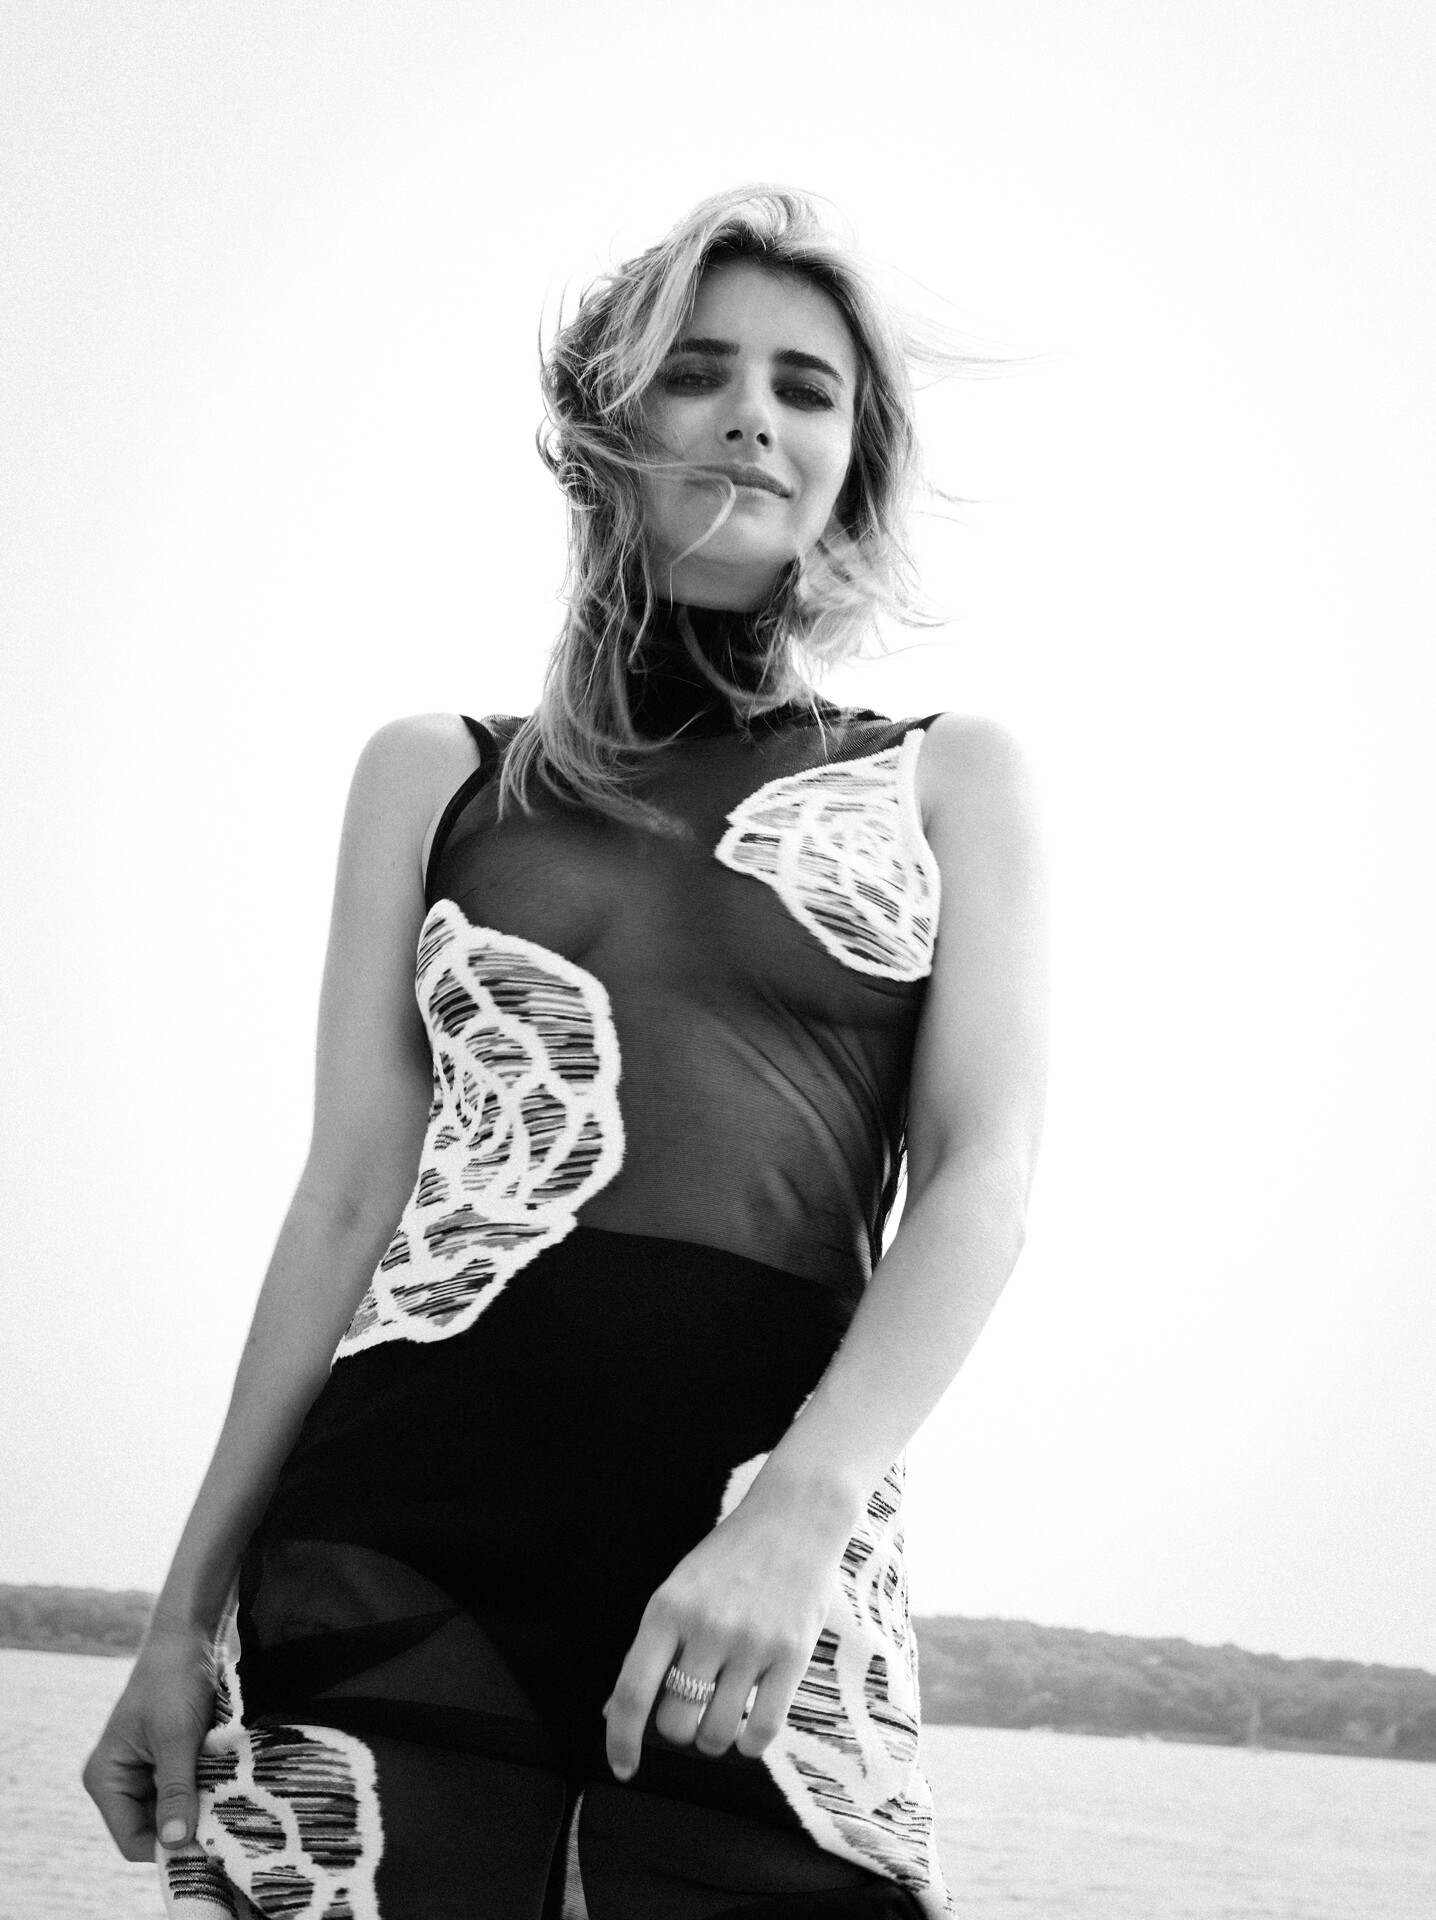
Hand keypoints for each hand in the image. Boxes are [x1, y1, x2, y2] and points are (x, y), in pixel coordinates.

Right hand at [82, 1620, 216, 1860]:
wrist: (187, 1636)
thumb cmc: (174, 1680)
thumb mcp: (176, 1737)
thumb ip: (175, 1790)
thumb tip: (175, 1843)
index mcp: (106, 1778)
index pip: (132, 1840)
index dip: (167, 1846)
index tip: (209, 1839)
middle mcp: (118, 1780)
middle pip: (154, 1828)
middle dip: (187, 1823)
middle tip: (224, 1812)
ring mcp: (142, 1771)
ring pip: (173, 1810)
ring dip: (199, 1802)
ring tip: (225, 1787)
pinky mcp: (164, 1760)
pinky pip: (184, 1789)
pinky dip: (203, 1786)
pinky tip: (223, 1774)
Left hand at [603, 1482, 851, 1780]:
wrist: (794, 1517)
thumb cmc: (729, 1558)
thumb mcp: (677, 1590)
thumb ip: (650, 1650)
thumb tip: (614, 1712)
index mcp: (667, 1609)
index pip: (632, 1692)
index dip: (621, 1740)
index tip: (623, 1767)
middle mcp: (707, 1627)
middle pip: (675, 1723)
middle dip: (678, 1730)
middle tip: (691, 1710)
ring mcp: (752, 1641)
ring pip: (717, 1734)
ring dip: (714, 1738)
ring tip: (721, 1713)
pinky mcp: (792, 1654)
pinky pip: (763, 1730)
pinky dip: (750, 1743)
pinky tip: (749, 1728)